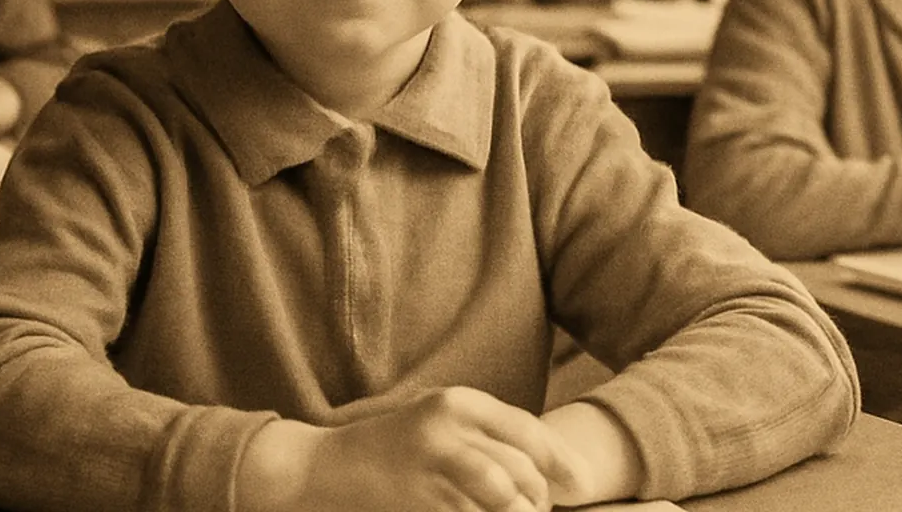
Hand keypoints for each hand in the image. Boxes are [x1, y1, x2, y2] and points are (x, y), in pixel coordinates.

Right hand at [238, 387, 588, 511]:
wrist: (320, 470)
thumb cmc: (384, 450)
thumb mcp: (432, 423)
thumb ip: (479, 434)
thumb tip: (538, 465)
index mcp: (455, 402)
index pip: (527, 430)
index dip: (561, 461)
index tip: (581, 484)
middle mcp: (448, 427)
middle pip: (521, 467)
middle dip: (540, 498)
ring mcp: (433, 464)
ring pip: (504, 496)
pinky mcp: (421, 499)